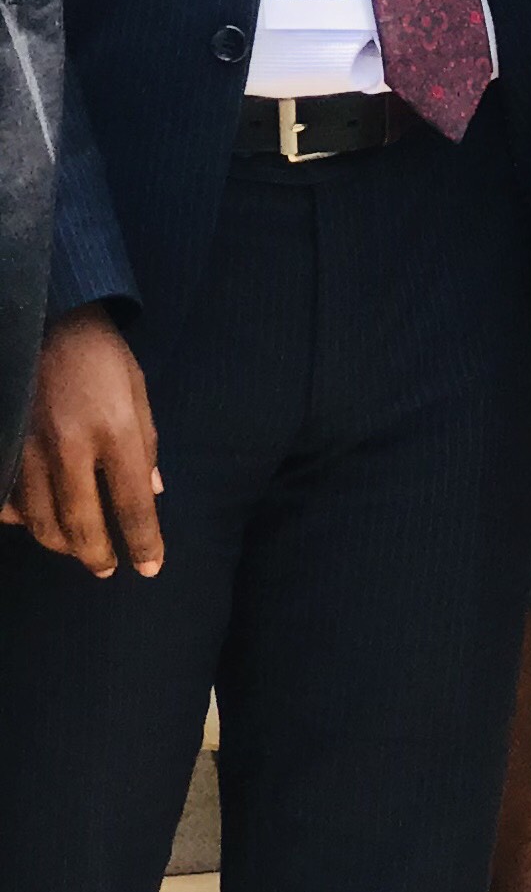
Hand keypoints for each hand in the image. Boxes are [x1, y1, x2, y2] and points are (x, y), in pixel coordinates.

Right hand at [4, 306, 163, 576]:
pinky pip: (8, 499)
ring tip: (79, 551)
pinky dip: (22, 519)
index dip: (143, 540)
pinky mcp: (4, 445)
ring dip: (61, 543)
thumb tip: (153, 492)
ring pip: (39, 519)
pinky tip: (37, 522)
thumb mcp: (139, 394)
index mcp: (115, 431)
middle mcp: (69, 446)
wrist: (50, 321)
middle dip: (95, 553)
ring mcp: (29, 448)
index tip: (150, 567)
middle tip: (108, 570)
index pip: (132, 502)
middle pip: (80, 521)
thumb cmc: (103, 358)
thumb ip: (145, 446)